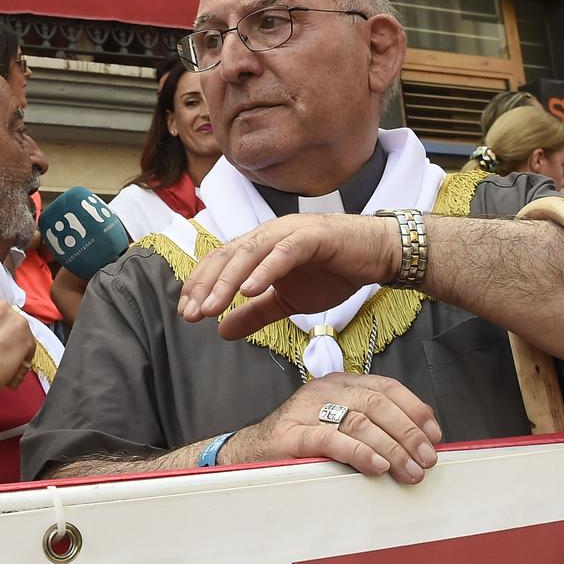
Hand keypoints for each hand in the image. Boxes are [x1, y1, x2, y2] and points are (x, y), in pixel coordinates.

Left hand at [180, 213, 401, 337]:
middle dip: (205, 286)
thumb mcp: (287, 302)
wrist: (377, 256)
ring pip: (249, 253)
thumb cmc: (333, 273)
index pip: (220, 263)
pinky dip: (265, 270)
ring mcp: (290, 232)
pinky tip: (250, 289)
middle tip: (191, 314)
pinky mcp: (313, 236)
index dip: (200, 286)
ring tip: (212, 306)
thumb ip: (255, 314)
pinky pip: (284, 252)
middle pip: (227, 256)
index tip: (186, 313)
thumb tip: (222, 332)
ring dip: (228, 281)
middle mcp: (269, 235)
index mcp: (260, 247)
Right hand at [231, 373, 441, 482]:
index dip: (415, 410)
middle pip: (378, 404)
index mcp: (341, 384)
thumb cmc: (302, 443)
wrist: (251, 452)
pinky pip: (333, 440)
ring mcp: (308, 410)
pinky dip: (360, 453)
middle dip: (409, 433)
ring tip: (409, 470)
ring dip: (392, 448)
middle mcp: (327, 390)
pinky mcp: (293, 434)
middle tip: (427, 459)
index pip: (387, 387)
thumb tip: (417, 444)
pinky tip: (378, 466)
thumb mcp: (339, 425)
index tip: (434, 435)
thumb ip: (371, 426)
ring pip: (361, 421)